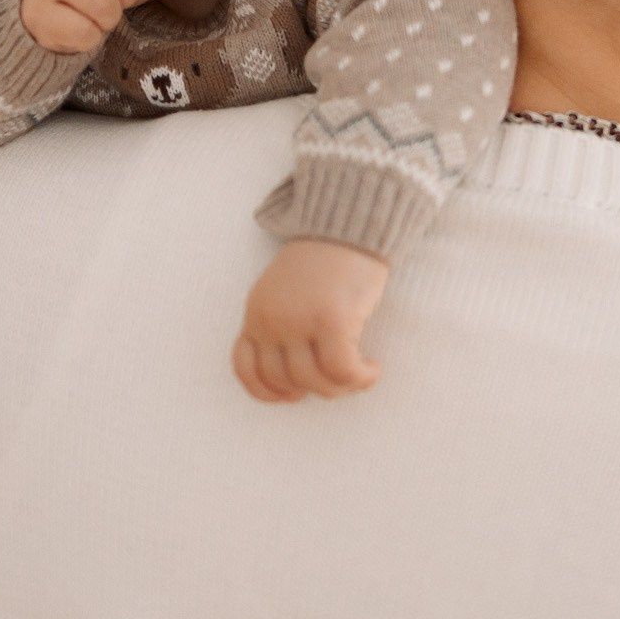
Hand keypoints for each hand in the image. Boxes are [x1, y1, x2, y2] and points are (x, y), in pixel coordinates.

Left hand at [233, 239, 388, 401]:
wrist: (349, 222)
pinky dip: (361, 378)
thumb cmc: (325, 258)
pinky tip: (373, 369)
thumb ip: (280, 326)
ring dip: (342, 387)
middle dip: (315, 389)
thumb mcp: (284, 291)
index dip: (269, 393)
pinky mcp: (332, 320)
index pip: (246, 369)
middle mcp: (271, 320)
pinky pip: (343, 371)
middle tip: (339, 379)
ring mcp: (299, 321)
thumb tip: (297, 379)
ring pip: (315, 381)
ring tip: (360, 373)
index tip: (294, 396)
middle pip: (286, 380)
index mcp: (256, 312)